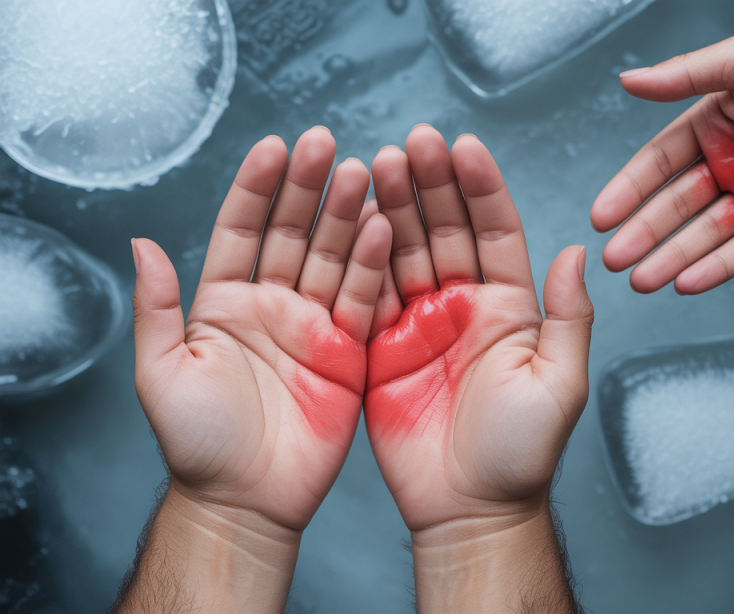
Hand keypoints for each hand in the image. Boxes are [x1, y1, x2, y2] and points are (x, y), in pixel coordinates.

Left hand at [132, 127, 390, 531]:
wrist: (248, 500)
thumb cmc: (198, 443)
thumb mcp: (162, 372)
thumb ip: (157, 308)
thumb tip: (140, 244)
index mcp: (225, 303)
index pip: (241, 231)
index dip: (256, 189)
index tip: (274, 147)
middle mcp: (272, 305)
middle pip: (292, 233)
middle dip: (308, 188)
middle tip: (326, 144)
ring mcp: (313, 326)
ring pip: (331, 257)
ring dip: (345, 215)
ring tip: (361, 172)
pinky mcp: (349, 351)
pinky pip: (362, 300)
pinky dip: (373, 265)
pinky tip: (383, 227)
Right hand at [365, 125, 592, 611]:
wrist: (468, 510)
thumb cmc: (521, 454)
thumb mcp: (558, 383)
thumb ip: (567, 317)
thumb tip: (577, 251)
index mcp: (510, 307)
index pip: (496, 231)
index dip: (480, 187)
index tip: (463, 146)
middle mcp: (465, 306)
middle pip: (446, 229)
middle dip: (431, 183)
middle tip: (412, 142)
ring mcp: (421, 324)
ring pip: (406, 251)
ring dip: (394, 206)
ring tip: (377, 162)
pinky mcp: (382, 347)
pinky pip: (370, 293)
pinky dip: (362, 257)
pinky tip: (355, 219)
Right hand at [592, 22, 733, 293]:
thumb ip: (682, 77)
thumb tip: (627, 81)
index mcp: (711, 127)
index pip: (657, 166)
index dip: (627, 191)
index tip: (601, 219)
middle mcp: (730, 163)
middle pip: (676, 207)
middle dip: (644, 235)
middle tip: (614, 261)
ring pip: (707, 234)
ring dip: (673, 258)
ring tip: (641, 281)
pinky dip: (720, 266)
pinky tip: (688, 282)